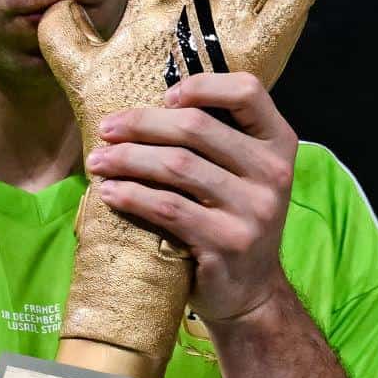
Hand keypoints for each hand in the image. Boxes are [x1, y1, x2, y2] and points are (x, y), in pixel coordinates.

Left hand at [85, 71, 298, 322]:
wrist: (252, 292)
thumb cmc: (233, 220)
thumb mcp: (242, 175)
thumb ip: (216, 140)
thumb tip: (147, 107)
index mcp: (278, 144)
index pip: (247, 91)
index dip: (201, 85)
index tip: (165, 97)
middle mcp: (272, 173)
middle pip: (196, 127)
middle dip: (142, 124)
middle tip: (107, 130)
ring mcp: (253, 210)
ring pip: (176, 166)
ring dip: (127, 159)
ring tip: (99, 161)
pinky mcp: (226, 243)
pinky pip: (167, 208)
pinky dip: (131, 196)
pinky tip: (109, 192)